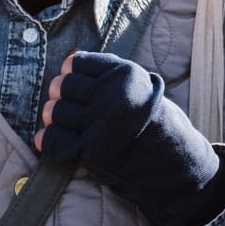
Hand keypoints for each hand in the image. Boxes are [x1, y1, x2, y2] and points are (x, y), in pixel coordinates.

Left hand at [35, 51, 224, 225]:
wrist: (177, 166)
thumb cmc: (159, 125)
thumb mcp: (143, 88)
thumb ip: (109, 74)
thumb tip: (70, 59)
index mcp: (126, 74)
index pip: (79, 63)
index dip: (73, 73)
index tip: (80, 83)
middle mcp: (112, 95)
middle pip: (63, 85)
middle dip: (61, 94)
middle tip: (71, 105)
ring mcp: (100, 123)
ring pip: (55, 111)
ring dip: (55, 118)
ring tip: (68, 123)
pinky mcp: (91, 151)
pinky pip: (53, 140)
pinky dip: (47, 140)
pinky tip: (48, 138)